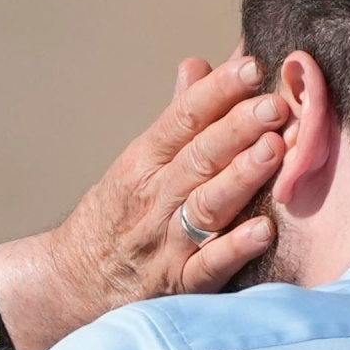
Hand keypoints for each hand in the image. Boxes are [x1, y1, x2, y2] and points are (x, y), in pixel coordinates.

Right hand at [6, 56, 293, 340]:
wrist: (73, 283)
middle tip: (275, 103)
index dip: (217, 91)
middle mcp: (154, 198)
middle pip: (198, 157)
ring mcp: (167, 243)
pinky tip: (264, 231)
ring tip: (276, 150)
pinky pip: (208, 267)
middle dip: (238, 128)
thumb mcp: (137, 162)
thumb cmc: (118, 215)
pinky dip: (233, 249)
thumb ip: (176, 117)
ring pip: (206, 206)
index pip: (182, 119)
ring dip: (240, 177)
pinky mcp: (179, 284)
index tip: (251, 65)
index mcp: (144, 162)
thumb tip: (200, 65)